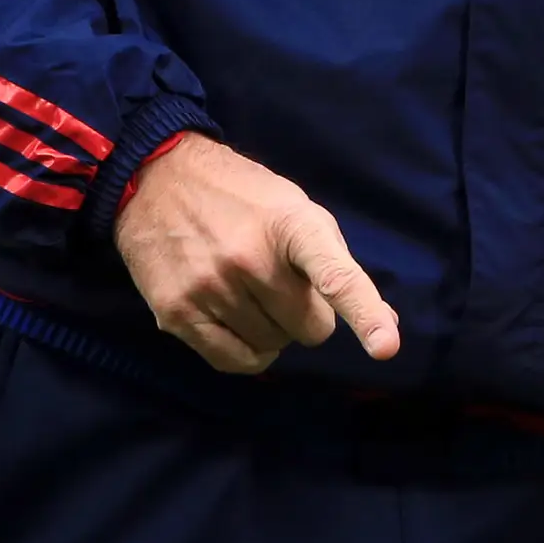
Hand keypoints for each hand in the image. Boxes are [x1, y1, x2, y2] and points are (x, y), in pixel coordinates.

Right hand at [114, 133, 400, 374]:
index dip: (363, 313)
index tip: (386, 347)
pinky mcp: (177, 314)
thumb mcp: (296, 211)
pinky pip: (234, 362)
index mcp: (291, 224)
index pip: (335, 275)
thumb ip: (337, 265)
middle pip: (309, 329)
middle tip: (284, 286)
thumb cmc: (241, 198)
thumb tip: (385, 323)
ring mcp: (211, 287)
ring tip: (251, 292)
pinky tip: (239, 322)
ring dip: (272, 330)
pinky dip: (248, 353)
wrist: (156, 180)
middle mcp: (251, 257)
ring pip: (273, 348)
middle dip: (307, 315)